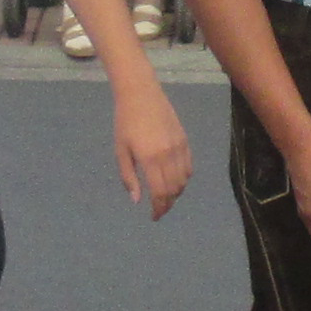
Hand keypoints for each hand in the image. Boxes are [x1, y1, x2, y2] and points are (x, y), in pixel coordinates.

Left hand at [115, 77, 192, 219]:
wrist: (141, 94)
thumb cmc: (125, 122)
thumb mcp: (121, 150)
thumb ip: (129, 177)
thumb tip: (137, 200)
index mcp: (150, 159)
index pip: (160, 193)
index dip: (158, 209)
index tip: (154, 217)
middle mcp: (168, 155)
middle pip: (174, 189)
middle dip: (167, 204)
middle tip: (159, 209)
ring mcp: (179, 147)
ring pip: (184, 180)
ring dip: (176, 193)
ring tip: (166, 197)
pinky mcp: (184, 140)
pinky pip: (189, 166)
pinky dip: (184, 178)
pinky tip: (175, 181)